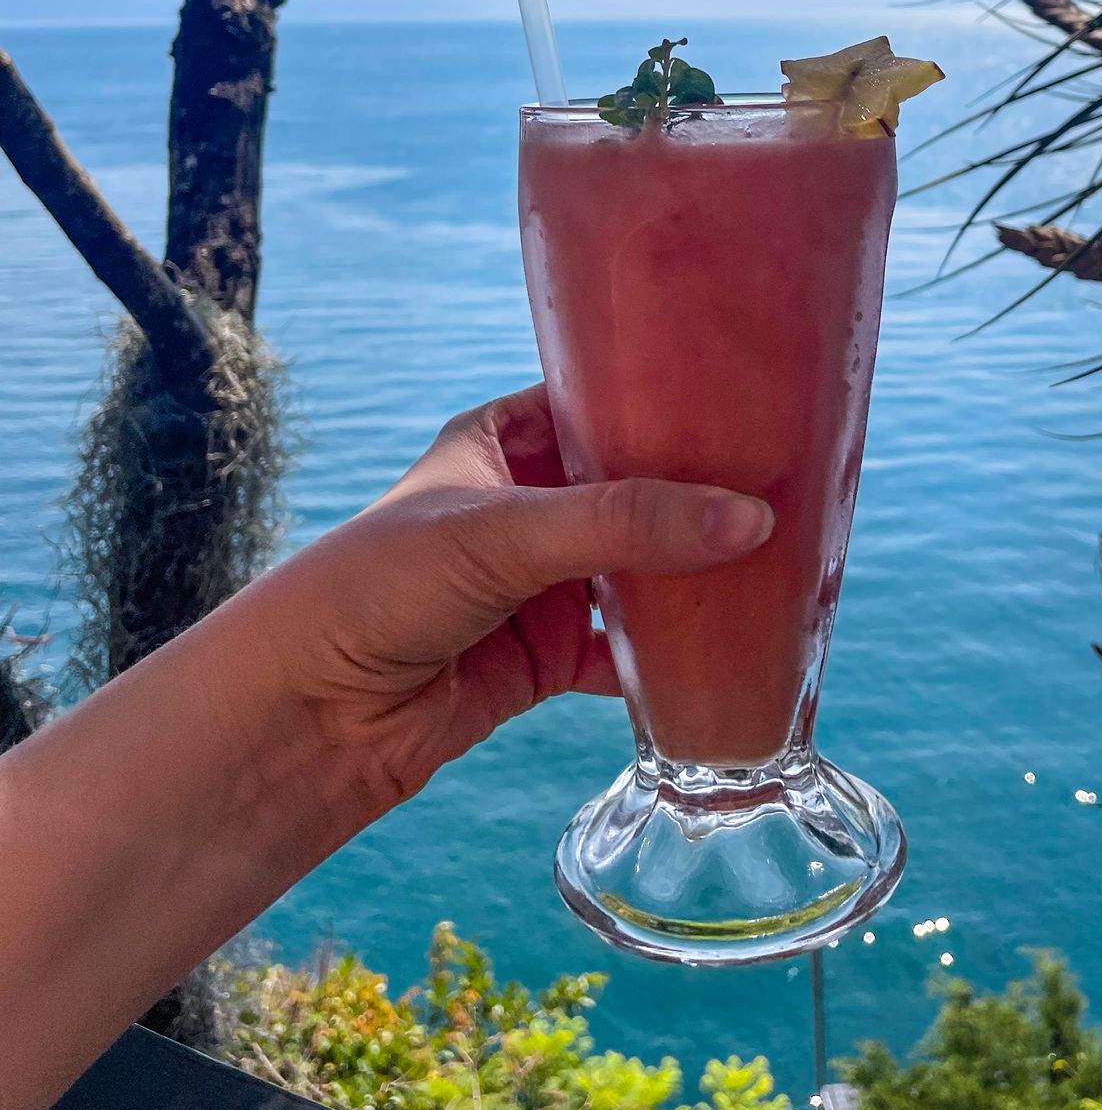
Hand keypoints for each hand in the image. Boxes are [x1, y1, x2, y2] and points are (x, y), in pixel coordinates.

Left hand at [231, 383, 773, 817]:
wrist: (306, 715)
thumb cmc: (377, 586)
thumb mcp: (505, 531)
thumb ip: (626, 522)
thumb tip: (750, 519)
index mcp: (502, 439)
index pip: (600, 397)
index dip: (666, 396)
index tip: (750, 394)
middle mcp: (525, 504)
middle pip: (632, 489)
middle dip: (697, 492)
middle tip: (787, 479)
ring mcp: (538, 584)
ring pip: (637, 570)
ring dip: (691, 574)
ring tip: (779, 558)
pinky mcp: (545, 658)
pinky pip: (627, 650)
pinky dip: (670, 655)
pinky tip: (726, 650)